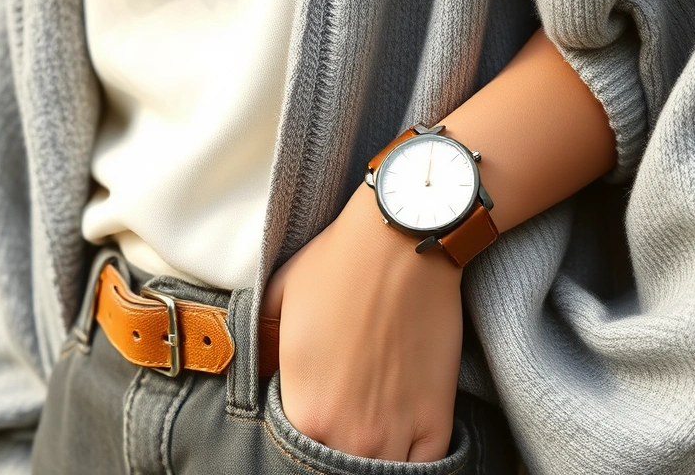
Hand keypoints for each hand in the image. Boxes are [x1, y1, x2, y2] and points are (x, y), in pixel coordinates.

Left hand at [260, 184, 462, 461]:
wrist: (401, 243)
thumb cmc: (336, 266)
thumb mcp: (276, 304)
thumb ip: (261, 353)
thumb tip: (257, 376)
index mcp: (304, 411)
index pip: (293, 456)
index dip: (298, 444)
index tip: (305, 426)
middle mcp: (348, 435)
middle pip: (335, 472)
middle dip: (332, 457)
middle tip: (337, 429)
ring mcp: (396, 430)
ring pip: (379, 474)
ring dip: (369, 463)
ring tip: (365, 441)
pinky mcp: (436, 417)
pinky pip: (424, 467)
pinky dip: (411, 464)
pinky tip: (400, 447)